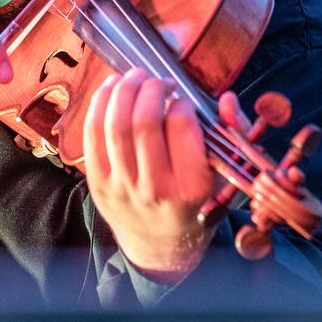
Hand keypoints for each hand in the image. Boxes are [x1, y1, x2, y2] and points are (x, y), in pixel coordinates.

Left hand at [82, 68, 229, 283]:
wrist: (159, 244)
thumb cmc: (193, 202)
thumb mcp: (220, 174)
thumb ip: (230, 132)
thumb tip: (226, 98)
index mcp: (191, 187)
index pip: (182, 126)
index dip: (182, 102)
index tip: (183, 101)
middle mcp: (155, 189)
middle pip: (144, 121)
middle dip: (150, 88)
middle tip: (158, 81)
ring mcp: (122, 186)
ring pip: (114, 125)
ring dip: (124, 89)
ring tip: (135, 77)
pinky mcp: (97, 183)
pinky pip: (92, 134)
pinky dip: (100, 103)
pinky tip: (112, 88)